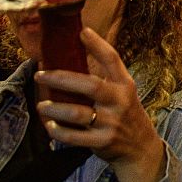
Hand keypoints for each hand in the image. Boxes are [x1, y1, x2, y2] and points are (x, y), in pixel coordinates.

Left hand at [35, 27, 166, 181]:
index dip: (97, 45)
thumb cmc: (125, 116)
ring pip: (77, 113)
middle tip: (40, 74)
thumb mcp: (123, 95)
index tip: (81, 32)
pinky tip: (49, 125)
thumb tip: (71, 61)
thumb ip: (104, 80)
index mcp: (125, 85)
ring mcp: (111, 122)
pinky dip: (58, 131)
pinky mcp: (102, 141)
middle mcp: (120, 101)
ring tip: (41, 105)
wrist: (140, 149)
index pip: (113, 60)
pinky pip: (74, 136)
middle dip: (62, 78)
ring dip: (54, 108)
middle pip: (90, 85)